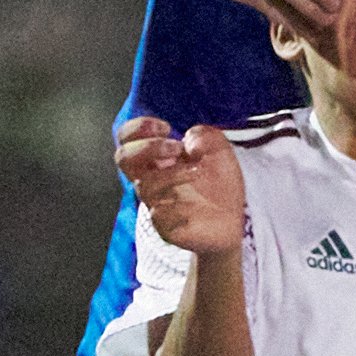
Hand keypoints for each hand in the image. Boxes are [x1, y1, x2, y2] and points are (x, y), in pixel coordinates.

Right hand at [116, 117, 244, 255]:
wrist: (232, 221)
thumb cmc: (219, 184)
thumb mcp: (220, 151)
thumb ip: (207, 137)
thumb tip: (190, 140)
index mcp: (158, 159)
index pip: (127, 138)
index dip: (138, 128)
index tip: (166, 127)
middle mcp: (152, 180)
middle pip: (124, 158)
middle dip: (148, 147)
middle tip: (176, 148)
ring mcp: (156, 203)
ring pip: (145, 186)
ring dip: (172, 173)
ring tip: (198, 171)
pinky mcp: (166, 228)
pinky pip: (159, 217)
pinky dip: (179, 208)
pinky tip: (196, 206)